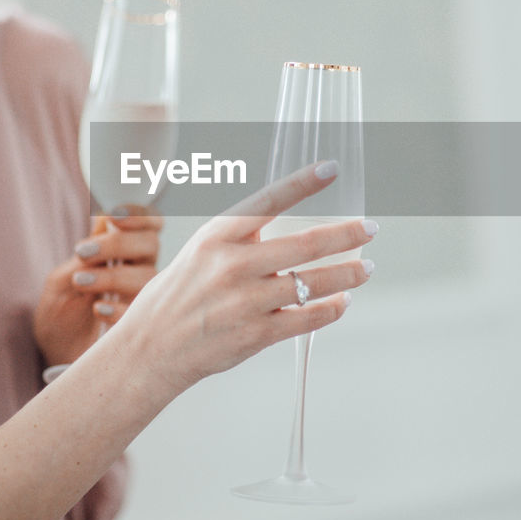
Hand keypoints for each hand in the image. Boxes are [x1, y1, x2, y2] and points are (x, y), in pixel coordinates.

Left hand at [33, 208, 162, 366]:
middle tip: (82, 252)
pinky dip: (120, 307)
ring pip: (149, 276)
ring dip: (113, 275)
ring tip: (81, 283)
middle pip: (150, 243)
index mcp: (125, 251)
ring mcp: (144, 297)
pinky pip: (144, 310)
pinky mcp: (141, 325)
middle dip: (117, 243)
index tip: (114, 215)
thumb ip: (86, 253)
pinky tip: (98, 309)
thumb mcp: (62, 277)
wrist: (55, 356)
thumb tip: (103, 216)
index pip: (149, 222)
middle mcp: (140, 270)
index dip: (139, 214)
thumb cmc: (60, 313)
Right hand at [111, 161, 376, 399]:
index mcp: (217, 237)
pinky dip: (331, 310)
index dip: (302, 183)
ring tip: (367, 269)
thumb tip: (288, 228)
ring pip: (313, 282)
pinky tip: (342, 303)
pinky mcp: (255, 334)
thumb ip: (241, 241)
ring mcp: (246, 302)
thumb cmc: (176, 297)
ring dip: (349, 275)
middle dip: (346, 234)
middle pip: (305, 244)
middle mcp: (233, 265)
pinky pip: (306, 318)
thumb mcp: (200, 254)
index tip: (331, 169)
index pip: (268, 201)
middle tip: (371, 228)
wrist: (150, 350)